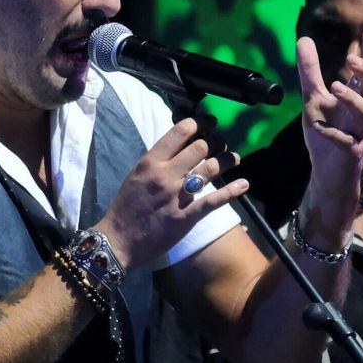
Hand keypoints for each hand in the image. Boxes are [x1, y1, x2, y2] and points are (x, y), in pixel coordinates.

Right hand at [94, 115, 248, 271]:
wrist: (118, 240)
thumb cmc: (125, 207)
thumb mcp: (136, 176)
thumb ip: (157, 162)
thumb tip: (179, 149)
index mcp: (150, 162)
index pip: (179, 132)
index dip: (200, 123)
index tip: (209, 122)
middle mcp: (165, 175)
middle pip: (200, 148)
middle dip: (215, 141)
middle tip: (221, 143)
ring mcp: (177, 195)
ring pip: (210, 169)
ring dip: (227, 160)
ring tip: (234, 157)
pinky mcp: (186, 216)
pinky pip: (213, 200)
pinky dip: (231, 191)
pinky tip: (244, 184)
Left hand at [296, 30, 362, 232]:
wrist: (328, 173)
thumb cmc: (327, 132)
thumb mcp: (313, 98)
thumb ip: (310, 71)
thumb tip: (304, 38)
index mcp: (355, 99)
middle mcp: (361, 113)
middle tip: (350, 59)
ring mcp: (358, 133)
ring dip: (352, 99)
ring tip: (334, 87)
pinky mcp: (351, 152)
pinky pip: (347, 143)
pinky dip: (333, 134)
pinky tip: (319, 127)